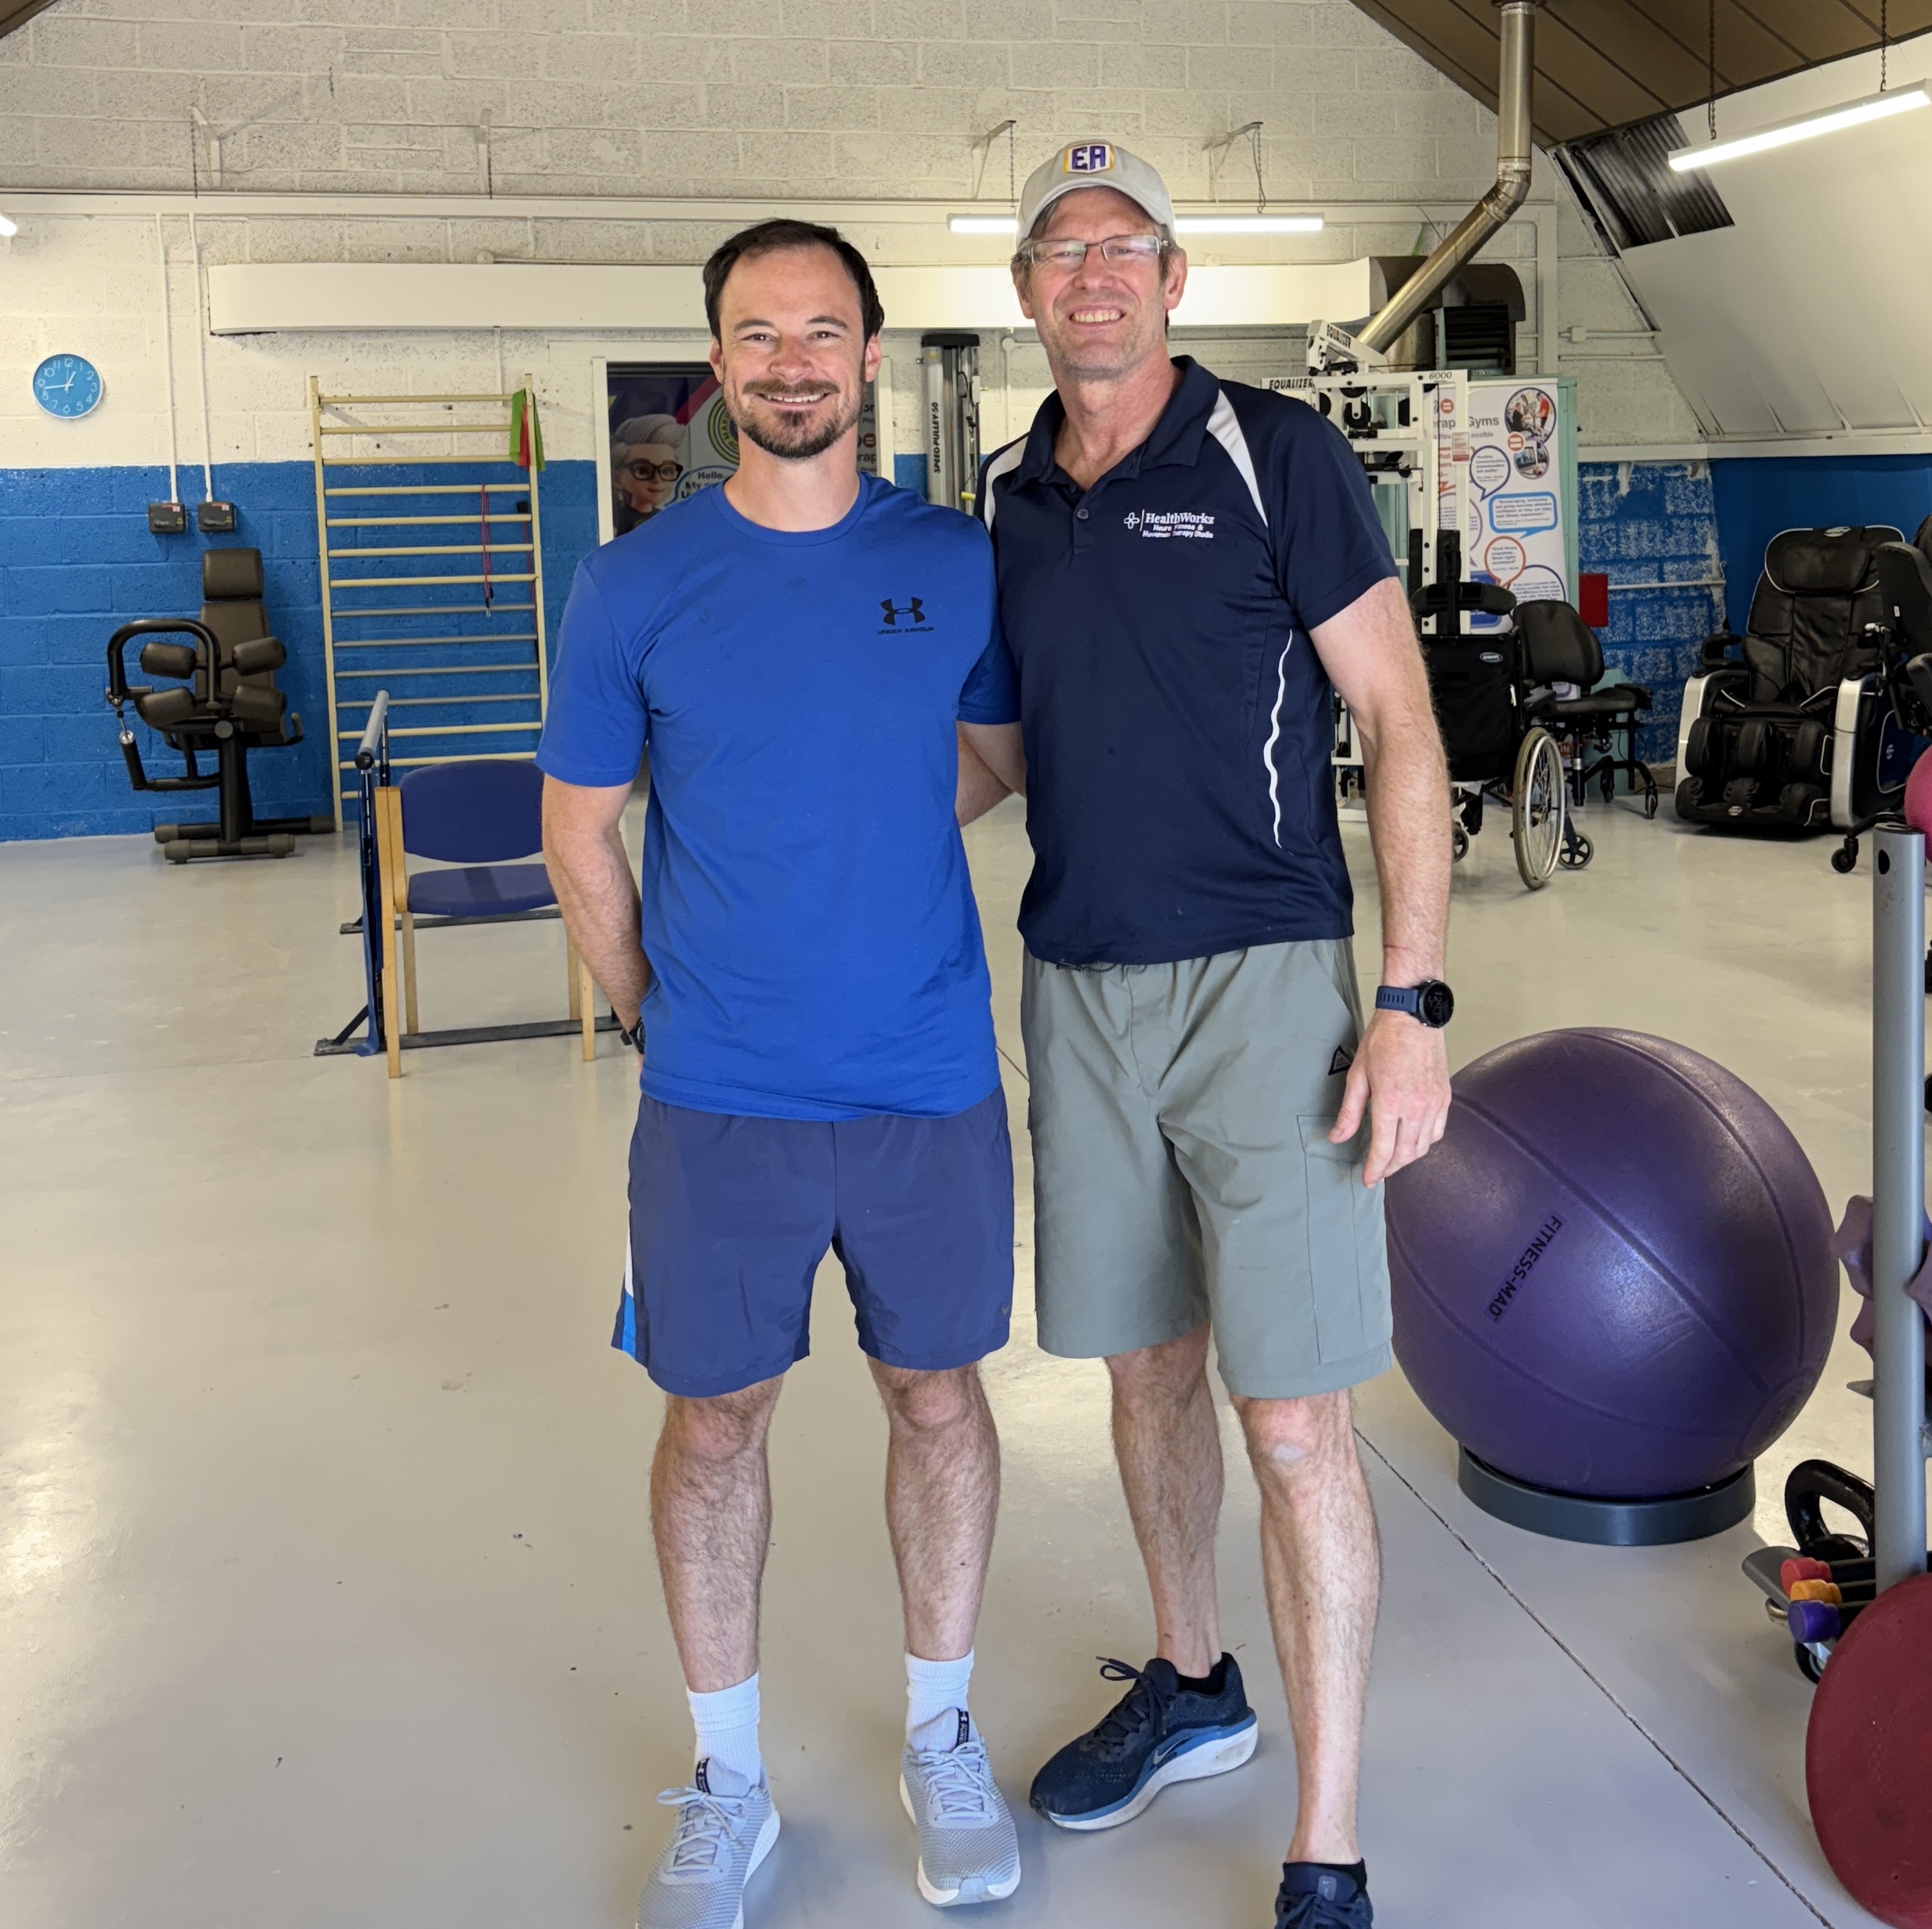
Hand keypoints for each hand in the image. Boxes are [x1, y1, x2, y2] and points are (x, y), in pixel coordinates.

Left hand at [1330, 1009, 1449, 1185]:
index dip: (1375, 1170)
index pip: (1383, 1150)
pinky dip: (1425, 1142)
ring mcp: (1434, 1103)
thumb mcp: (1358, 1075)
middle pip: (1405, 1154)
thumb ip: (1349, 1112)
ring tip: (1392, 1159)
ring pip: (1423, 1147)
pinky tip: (1412, 1141)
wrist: (1413, 1016)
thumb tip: (1337, 1137)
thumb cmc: (1383, 1040)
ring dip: (1407, 1158)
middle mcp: (1416, 1107)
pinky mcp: (1444, 1097)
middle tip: (1377, 1171)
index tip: (1367, 1179)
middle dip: (1390, 1168)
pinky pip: (1438, 1131)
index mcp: (1391, 1102)